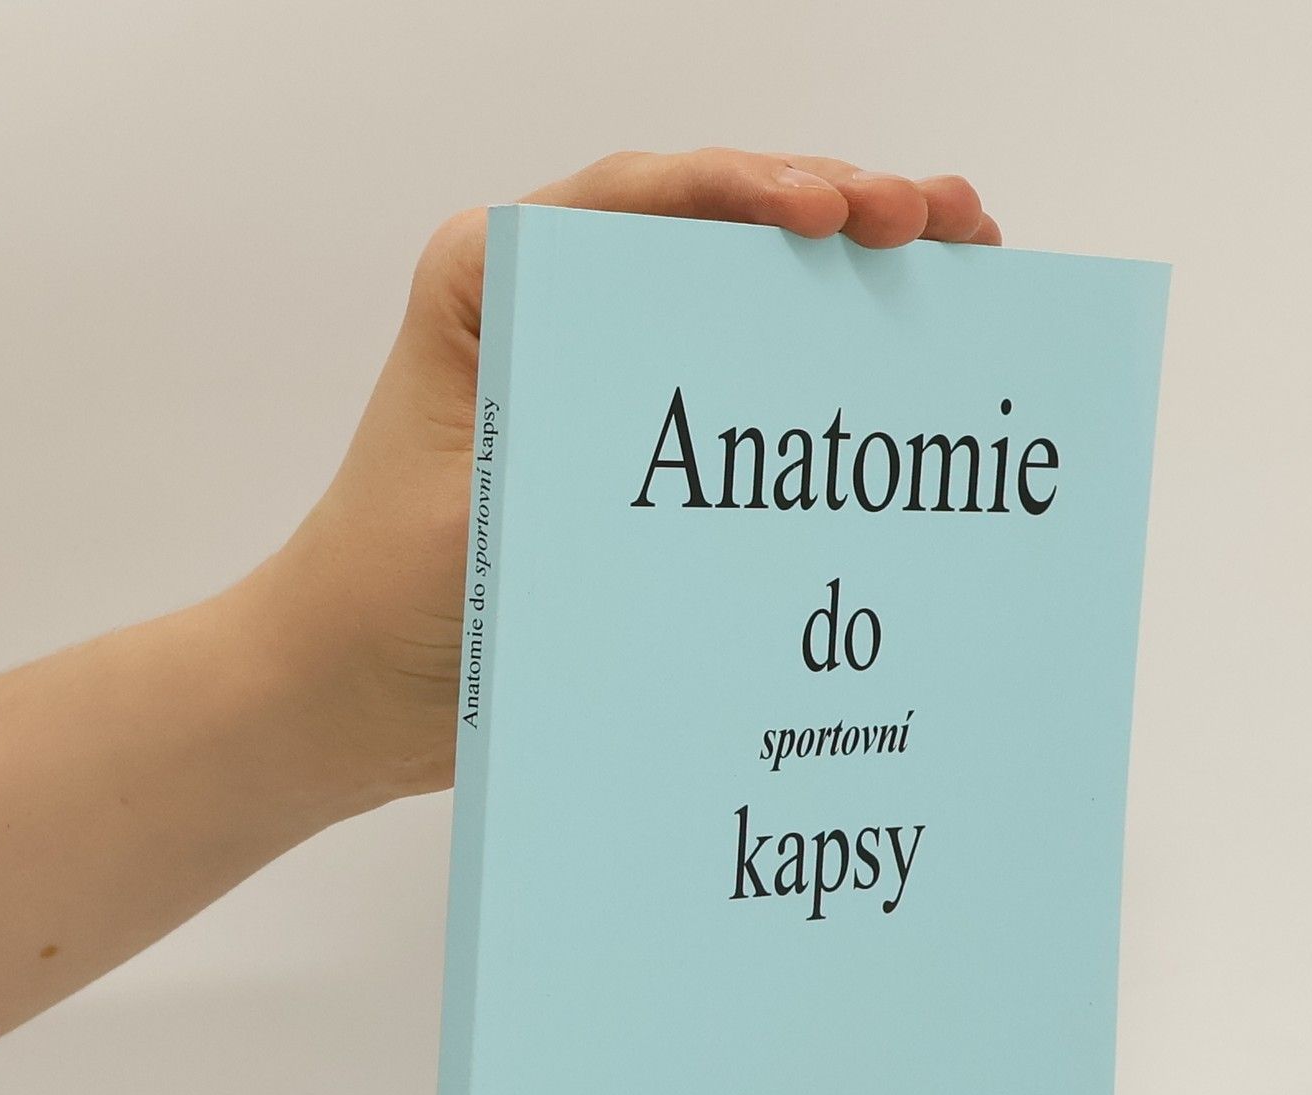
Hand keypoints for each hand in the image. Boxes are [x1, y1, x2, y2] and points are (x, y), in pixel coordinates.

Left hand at [251, 148, 1001, 810]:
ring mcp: (609, 373)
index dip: (754, 189)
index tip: (833, 214)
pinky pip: (743, 385)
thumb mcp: (473, 505)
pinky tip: (896, 363)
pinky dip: (819, 369)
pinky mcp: (643, 445)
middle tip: (940, 222)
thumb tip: (722, 435)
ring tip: (956, 256)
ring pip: (745, 296)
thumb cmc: (383, 590)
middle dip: (839, 209)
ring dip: (850, 275)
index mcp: (498, 282)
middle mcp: (559, 307)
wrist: (355, 689)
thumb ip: (569, 444)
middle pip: (716, 227)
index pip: (646, 198)